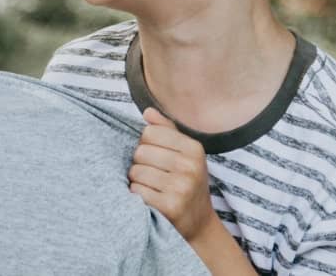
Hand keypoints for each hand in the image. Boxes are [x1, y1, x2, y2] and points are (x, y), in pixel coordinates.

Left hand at [129, 107, 214, 242]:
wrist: (199, 223)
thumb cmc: (187, 181)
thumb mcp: (185, 153)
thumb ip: (166, 129)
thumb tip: (147, 112)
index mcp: (194, 148)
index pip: (149, 132)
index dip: (145, 144)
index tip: (155, 156)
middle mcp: (190, 166)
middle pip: (140, 151)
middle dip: (140, 163)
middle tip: (153, 174)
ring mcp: (182, 187)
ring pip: (135, 171)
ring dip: (137, 180)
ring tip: (151, 186)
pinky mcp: (171, 206)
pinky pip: (137, 190)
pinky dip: (137, 194)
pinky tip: (150, 198)